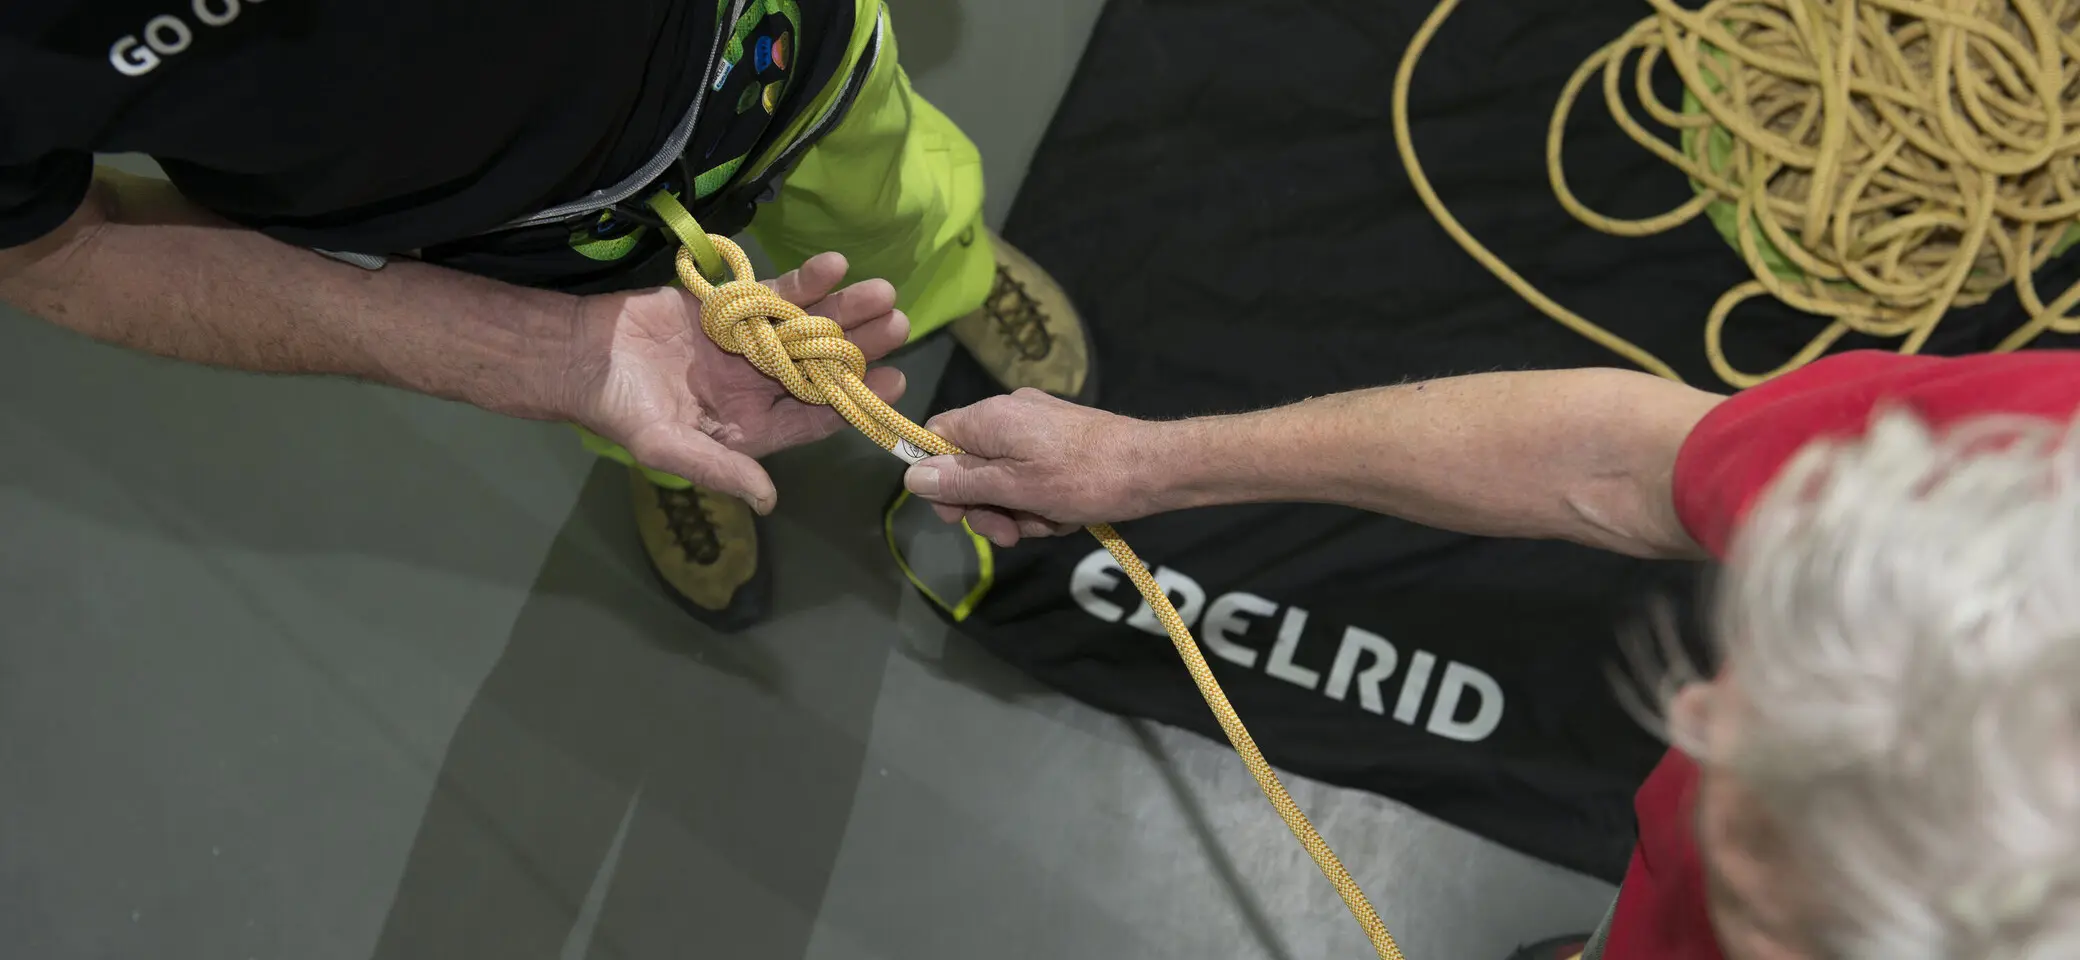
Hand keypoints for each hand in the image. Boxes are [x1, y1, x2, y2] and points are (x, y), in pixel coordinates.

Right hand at [564, 252, 907, 512]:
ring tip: (881, 291)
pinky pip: (776, 294)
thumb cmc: (620, 410)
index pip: (815, 416)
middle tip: (900, 326)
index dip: (855, 401)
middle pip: (821, 366)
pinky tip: (834, 266)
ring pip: (807, 326)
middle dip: (860, 347)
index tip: (893, 383)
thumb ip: (720, 469)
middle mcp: (758, 386)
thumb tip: (767, 500)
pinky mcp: (732, 308)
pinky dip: (804, 281)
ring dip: (843, 309)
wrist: (579, 356)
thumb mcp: (668, 448)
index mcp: (752, 426)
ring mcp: (748, 345)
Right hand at [902, 388, 1169, 547]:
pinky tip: (1064, 517)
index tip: (955, 513)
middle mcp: (1009, 416)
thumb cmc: (1082, 478)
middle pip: (970, 467)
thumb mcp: (1015, 488)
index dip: (938, 479)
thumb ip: (962, 483)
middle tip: (1009, 535)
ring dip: (1019, 512)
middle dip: (987, 507)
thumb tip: (912, 476)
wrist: (1154, 469)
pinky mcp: (1061, 446)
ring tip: (1049, 523)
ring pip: (1003, 481)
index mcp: (990, 418)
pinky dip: (1042, 504)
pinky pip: (1032, 479)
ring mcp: (1037, 430)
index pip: (936, 438)